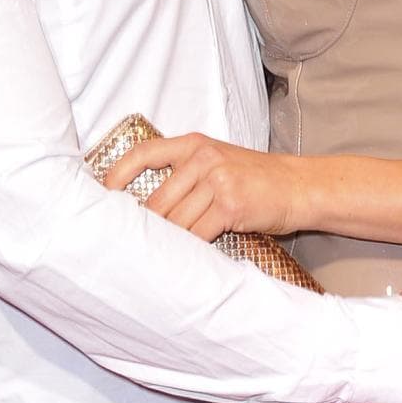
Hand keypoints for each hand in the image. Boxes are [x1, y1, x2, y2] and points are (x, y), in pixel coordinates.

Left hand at [103, 133, 297, 239]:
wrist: (299, 186)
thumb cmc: (256, 178)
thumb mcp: (219, 161)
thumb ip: (187, 173)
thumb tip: (148, 205)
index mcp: (195, 144)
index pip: (144, 152)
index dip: (117, 174)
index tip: (102, 194)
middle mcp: (203, 158)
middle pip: (157, 200)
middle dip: (147, 228)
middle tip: (135, 245)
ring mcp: (217, 180)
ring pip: (176, 222)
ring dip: (170, 243)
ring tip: (160, 257)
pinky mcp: (230, 205)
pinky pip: (198, 234)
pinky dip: (192, 248)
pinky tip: (190, 258)